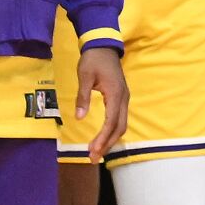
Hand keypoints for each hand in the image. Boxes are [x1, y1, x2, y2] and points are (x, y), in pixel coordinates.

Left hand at [76, 47, 129, 162]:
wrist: (103, 46)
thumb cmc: (93, 60)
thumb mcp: (84, 77)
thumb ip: (82, 97)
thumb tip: (79, 117)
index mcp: (115, 94)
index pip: (111, 122)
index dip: (102, 139)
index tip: (92, 151)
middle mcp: (124, 98)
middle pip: (120, 127)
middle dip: (107, 144)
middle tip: (93, 158)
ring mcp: (124, 97)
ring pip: (122, 124)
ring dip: (110, 139)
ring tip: (97, 151)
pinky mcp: (121, 97)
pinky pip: (120, 118)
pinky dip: (112, 131)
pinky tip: (103, 137)